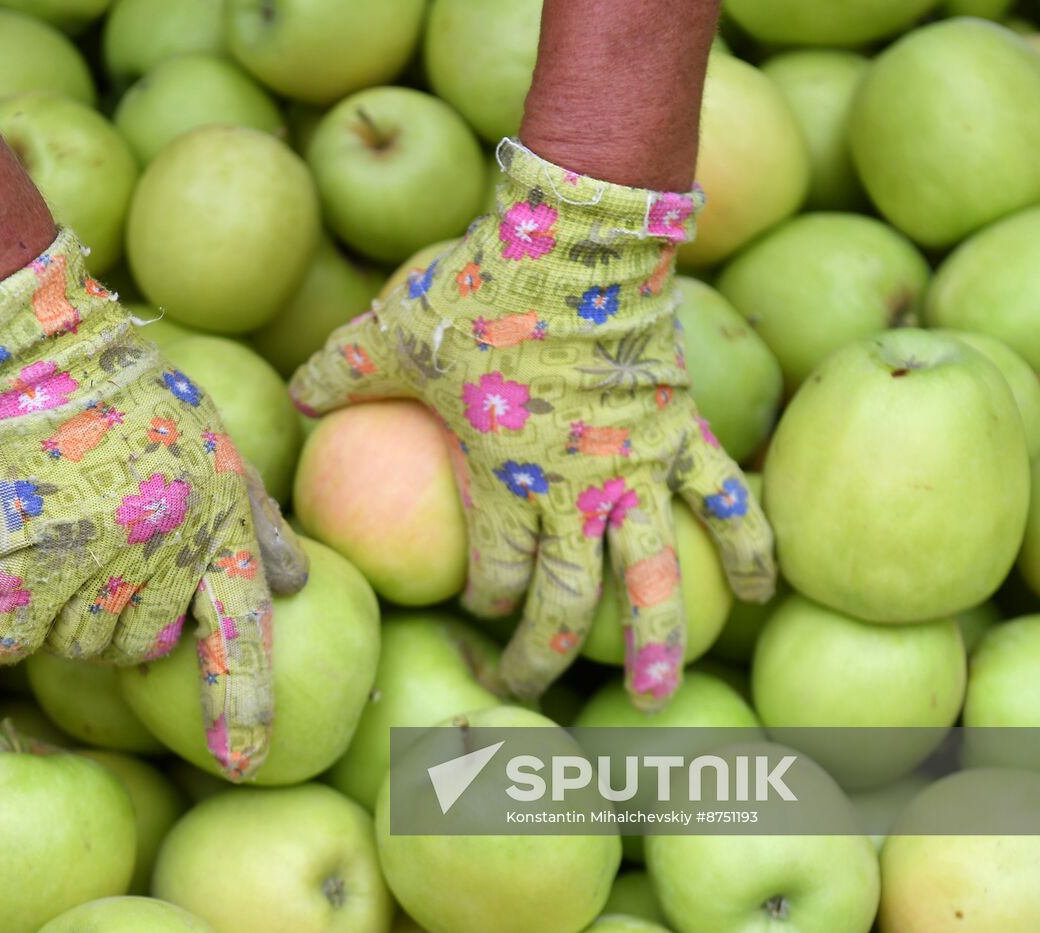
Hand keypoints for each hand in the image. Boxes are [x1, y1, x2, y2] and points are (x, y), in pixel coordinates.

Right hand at [0, 230, 307, 779]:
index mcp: (220, 524)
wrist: (44, 355)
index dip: (243, 704)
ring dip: (60, 623)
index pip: (241, 632)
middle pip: (142, 650)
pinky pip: (8, 637)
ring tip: (53, 560)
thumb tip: (296, 585)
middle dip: (123, 630)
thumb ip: (259, 522)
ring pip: (77, 647)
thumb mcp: (219, 450)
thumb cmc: (135, 404)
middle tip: (102, 574)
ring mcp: (98, 553)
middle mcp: (167, 546)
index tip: (244, 763)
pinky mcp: (28, 553)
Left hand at [289, 139, 773, 709]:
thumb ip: (339, 370)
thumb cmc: (482, 285)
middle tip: (530, 697)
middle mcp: (573, 489)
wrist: (579, 234)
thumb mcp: (394, 332)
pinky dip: (750, 546)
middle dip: (543, 655)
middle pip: (561, 600)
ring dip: (654, 641)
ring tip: (653, 697)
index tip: (479, 610)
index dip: (484, 601)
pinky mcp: (683, 431)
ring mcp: (635, 466)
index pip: (494, 571)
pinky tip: (763, 590)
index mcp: (502, 477)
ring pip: (651, 576)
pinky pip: (728, 498)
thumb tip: (292, 395)